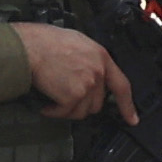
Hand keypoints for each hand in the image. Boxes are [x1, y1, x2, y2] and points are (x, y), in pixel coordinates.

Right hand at [15, 19, 133, 123]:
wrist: (29, 47)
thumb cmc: (45, 42)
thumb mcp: (77, 42)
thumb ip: (89, 59)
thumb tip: (89, 74)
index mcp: (101, 57)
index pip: (121, 86)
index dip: (127, 105)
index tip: (132, 119)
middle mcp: (98, 72)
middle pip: (97, 103)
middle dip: (80, 103)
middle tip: (64, 94)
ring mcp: (87, 85)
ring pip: (81, 111)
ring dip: (65, 108)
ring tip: (52, 94)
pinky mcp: (73, 96)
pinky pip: (65, 113)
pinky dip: (53, 111)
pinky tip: (46, 102)